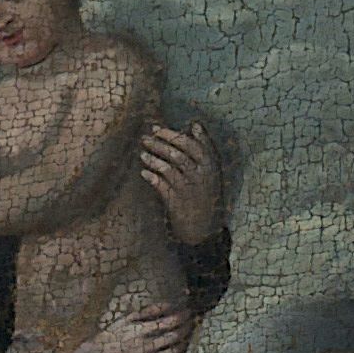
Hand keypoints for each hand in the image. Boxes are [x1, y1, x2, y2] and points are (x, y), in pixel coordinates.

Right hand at [71, 305, 190, 352]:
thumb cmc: (101, 344)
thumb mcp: (119, 323)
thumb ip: (143, 314)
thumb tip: (165, 306)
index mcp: (140, 331)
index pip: (171, 320)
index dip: (183, 315)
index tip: (188, 311)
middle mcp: (147, 347)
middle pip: (177, 335)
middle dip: (187, 327)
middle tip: (192, 322)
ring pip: (175, 352)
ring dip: (183, 344)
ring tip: (186, 337)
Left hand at [140, 120, 224, 245]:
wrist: (204, 227)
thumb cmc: (205, 193)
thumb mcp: (211, 170)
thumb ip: (204, 147)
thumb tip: (196, 124)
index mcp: (210, 166)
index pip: (192, 145)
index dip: (172, 135)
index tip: (156, 129)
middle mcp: (200, 176)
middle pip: (178, 154)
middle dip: (159, 144)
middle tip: (145, 138)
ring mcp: (188, 189)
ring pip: (169, 169)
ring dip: (153, 159)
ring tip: (142, 154)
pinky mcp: (177, 203)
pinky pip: (162, 187)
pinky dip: (152, 178)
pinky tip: (143, 173)